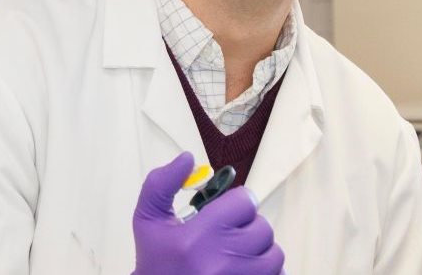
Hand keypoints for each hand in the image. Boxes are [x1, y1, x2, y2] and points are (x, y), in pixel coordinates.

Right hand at [132, 152, 283, 274]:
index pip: (244, 202)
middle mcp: (221, 262)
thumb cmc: (156, 263)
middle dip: (247, 228)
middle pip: (262, 227)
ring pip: (274, 253)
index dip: (235, 204)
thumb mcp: (148, 221)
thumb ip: (161, 184)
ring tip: (237, 254)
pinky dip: (267, 271)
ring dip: (259, 251)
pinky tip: (245, 270)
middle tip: (227, 236)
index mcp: (196, 238)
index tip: (224, 214)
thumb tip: (187, 158)